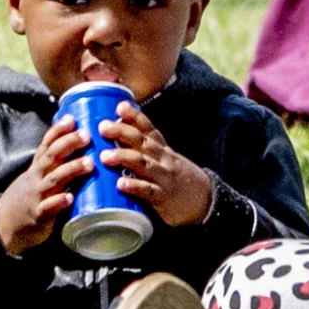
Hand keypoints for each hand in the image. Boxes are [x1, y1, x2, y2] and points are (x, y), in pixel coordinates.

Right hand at [0, 119, 95, 255]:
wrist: (3, 226)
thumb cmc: (26, 199)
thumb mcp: (35, 179)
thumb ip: (53, 168)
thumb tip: (80, 152)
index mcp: (36, 168)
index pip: (46, 144)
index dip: (58, 131)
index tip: (72, 119)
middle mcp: (36, 178)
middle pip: (51, 156)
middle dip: (68, 143)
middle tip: (86, 135)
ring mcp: (36, 196)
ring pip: (53, 179)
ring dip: (71, 169)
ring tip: (89, 163)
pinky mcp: (38, 215)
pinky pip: (48, 208)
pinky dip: (58, 201)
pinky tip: (70, 197)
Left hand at [100, 108, 218, 229]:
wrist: (206, 202)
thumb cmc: (178, 180)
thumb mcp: (166, 160)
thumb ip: (145, 151)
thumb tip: (116, 139)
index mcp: (163, 150)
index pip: (148, 129)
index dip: (135, 116)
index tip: (120, 106)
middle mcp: (163, 160)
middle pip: (142, 142)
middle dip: (122, 132)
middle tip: (103, 126)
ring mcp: (164, 178)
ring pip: (143, 163)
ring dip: (123, 157)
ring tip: (104, 156)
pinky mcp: (163, 197)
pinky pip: (148, 191)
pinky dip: (134, 186)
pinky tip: (120, 183)